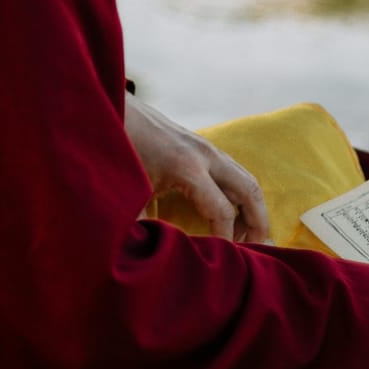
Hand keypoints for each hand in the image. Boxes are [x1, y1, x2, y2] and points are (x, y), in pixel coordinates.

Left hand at [124, 94, 269, 242]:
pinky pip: (233, 171)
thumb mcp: (127, 191)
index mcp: (187, 169)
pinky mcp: (201, 144)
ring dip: (251, 207)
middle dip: (258, 223)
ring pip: (245, 178)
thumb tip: (152, 254)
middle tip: (257, 249)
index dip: (226, 240)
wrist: (110, 108)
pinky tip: (226, 212)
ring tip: (242, 236)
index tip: (223, 260)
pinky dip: (239, 193)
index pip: (222, 212)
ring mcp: (205, 146)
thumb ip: (140, 225)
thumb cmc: (117, 150)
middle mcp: (204, 155)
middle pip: (249, 191)